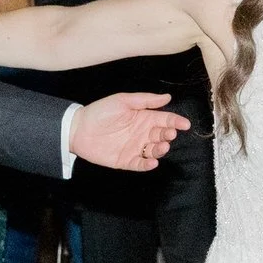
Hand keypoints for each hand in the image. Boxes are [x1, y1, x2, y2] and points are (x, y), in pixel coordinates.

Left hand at [69, 92, 188, 171]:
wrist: (78, 128)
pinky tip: (151, 161)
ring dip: (161, 150)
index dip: (175, 121)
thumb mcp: (123, 101)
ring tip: (160, 146)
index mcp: (143, 117)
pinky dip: (148, 165)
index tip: (184, 124)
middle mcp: (141, 133)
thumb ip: (145, 100)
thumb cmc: (100, 111)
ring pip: (154, 151)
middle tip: (168, 135)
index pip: (164, 119)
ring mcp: (134, 147)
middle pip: (162, 136)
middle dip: (168, 136)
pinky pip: (140, 164)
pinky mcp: (125, 160)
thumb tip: (167, 97)